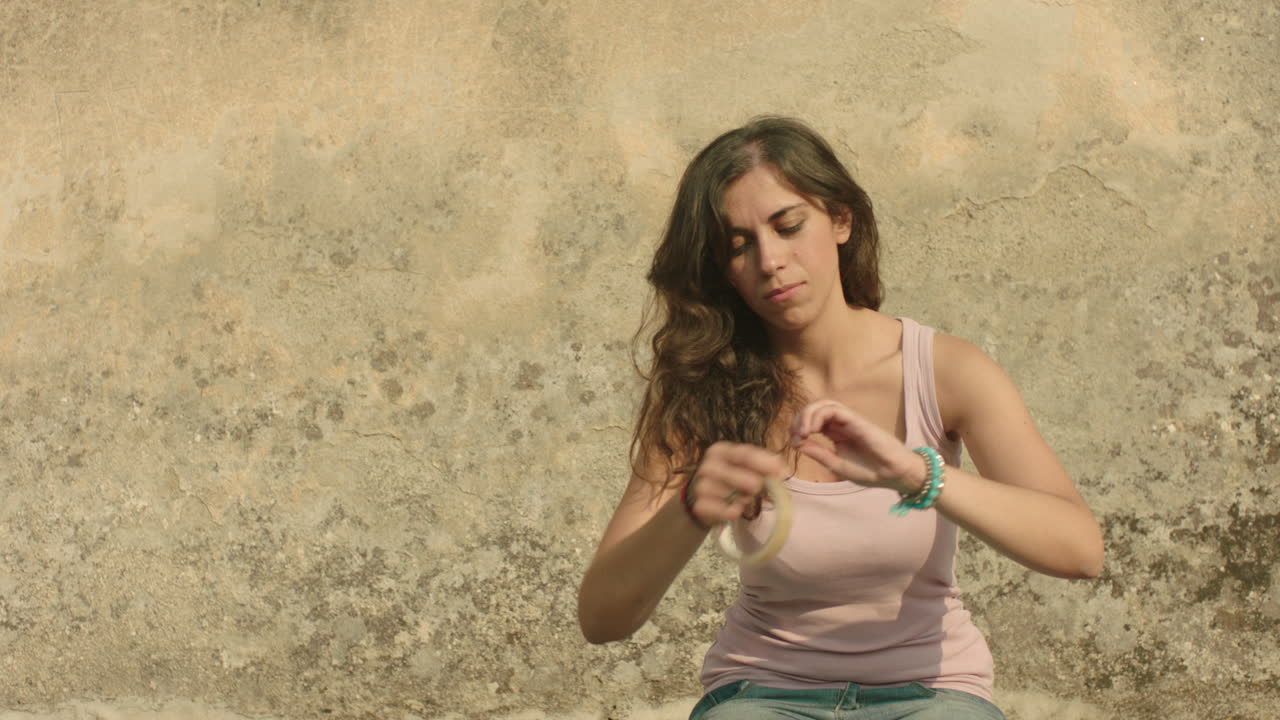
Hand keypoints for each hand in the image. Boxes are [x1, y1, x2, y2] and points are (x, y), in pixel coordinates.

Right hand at [685, 441, 788, 526]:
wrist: (706, 499)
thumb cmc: (731, 480)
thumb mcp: (745, 468)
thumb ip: (763, 466)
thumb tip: (783, 470)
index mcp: (721, 450)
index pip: (745, 454)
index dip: (765, 463)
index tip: (782, 473)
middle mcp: (709, 465)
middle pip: (736, 473)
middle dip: (752, 483)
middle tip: (758, 489)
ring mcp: (702, 485)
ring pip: (728, 493)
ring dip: (742, 498)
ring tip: (744, 499)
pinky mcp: (700, 504)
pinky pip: (721, 510)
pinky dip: (731, 512)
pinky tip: (735, 510)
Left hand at [790, 399, 924, 493]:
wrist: (893, 474)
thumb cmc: (869, 471)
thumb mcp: (835, 464)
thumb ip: (817, 452)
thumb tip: (796, 443)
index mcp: (835, 433)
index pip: (812, 420)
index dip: (798, 426)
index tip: (794, 442)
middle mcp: (841, 424)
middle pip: (815, 408)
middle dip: (800, 418)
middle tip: (796, 436)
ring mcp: (849, 420)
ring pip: (823, 404)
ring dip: (808, 414)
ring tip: (803, 432)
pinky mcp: (857, 420)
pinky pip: (834, 409)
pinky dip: (819, 415)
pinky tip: (812, 430)